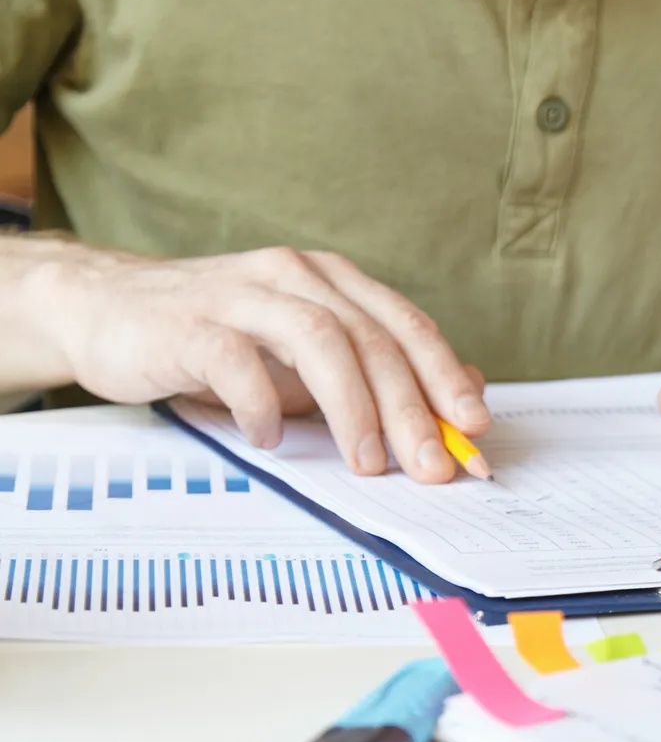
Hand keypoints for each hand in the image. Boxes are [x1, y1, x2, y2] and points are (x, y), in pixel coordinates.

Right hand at [30, 243, 486, 481]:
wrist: (105, 311)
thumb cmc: (217, 340)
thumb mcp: (307, 359)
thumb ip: (377, 372)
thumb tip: (466, 396)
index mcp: (331, 280)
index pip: (406, 327)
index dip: (446, 378)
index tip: (474, 429)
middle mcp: (294, 276)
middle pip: (371, 339)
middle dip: (410, 408)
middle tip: (431, 465)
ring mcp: (241, 294)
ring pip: (319, 341)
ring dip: (352, 408)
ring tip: (367, 462)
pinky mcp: (189, 324)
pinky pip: (238, 363)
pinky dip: (262, 406)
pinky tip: (271, 440)